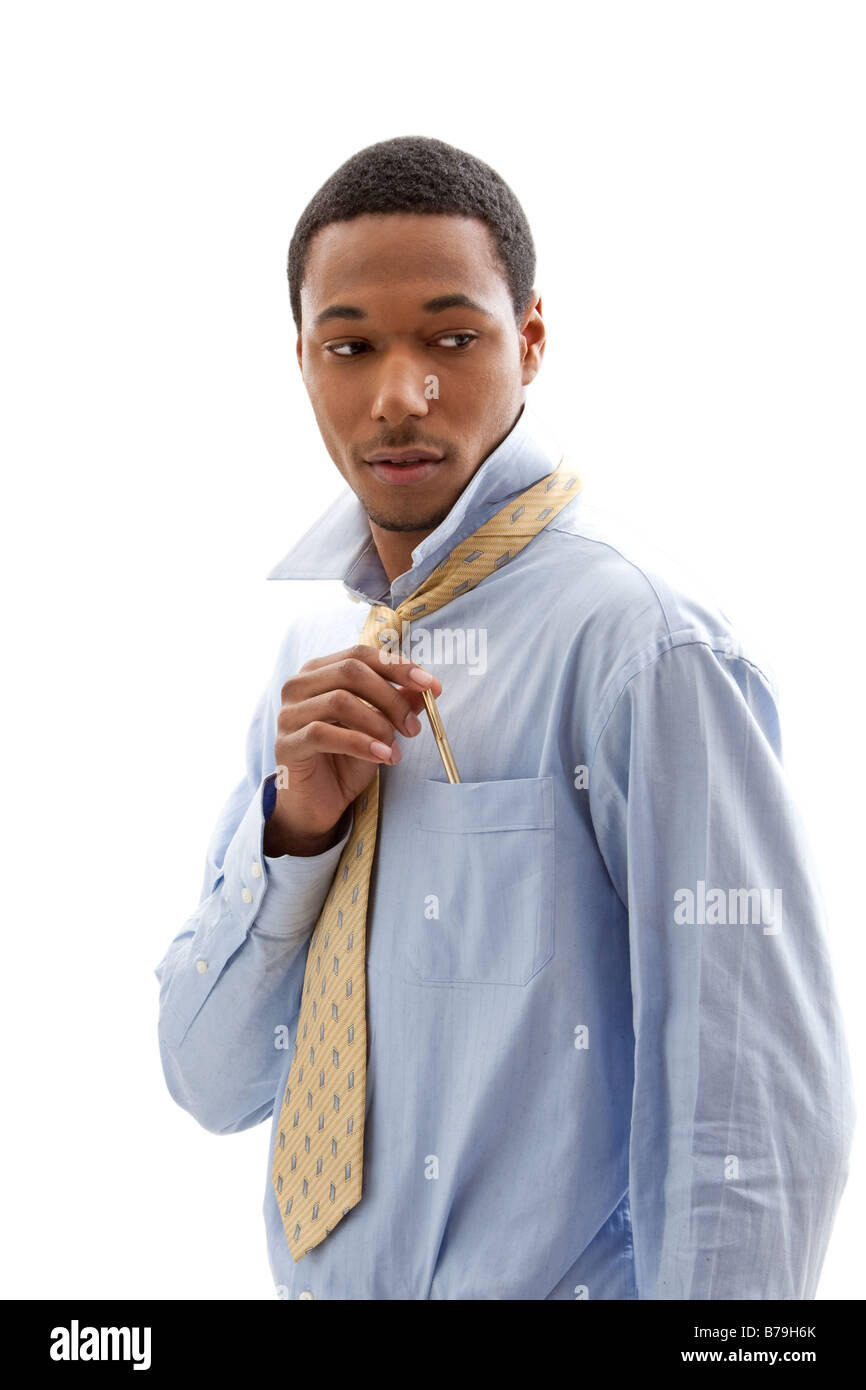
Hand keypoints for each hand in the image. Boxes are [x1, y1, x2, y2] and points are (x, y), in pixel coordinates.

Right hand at [263, 645, 441, 855]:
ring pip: (339, 700)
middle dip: (391, 698)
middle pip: (351, 671)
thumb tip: (428, 688)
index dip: (398, 666)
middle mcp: (299, 685)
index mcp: (320, 672)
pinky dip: (359, 743)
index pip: (361, 654)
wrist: (316, 805)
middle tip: (413, 727)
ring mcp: (289, 713)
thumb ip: (399, 704)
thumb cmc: (345, 760)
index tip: (431, 686)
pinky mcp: (286, 743)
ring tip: (395, 750)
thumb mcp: (379, 729)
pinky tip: (381, 756)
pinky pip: (323, 733)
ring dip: (377, 724)